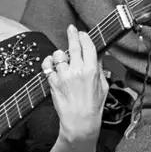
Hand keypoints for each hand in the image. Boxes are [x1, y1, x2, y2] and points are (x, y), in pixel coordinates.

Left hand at [42, 24, 108, 145]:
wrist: (79, 122)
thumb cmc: (92, 106)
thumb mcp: (103, 86)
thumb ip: (99, 69)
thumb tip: (98, 56)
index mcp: (91, 71)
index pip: (88, 46)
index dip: (84, 37)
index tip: (82, 33)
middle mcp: (77, 71)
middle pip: (73, 46)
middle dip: (72, 34)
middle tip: (71, 29)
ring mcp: (64, 76)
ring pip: (58, 54)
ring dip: (60, 55)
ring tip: (62, 59)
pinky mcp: (53, 82)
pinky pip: (47, 66)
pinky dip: (48, 63)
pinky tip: (51, 64)